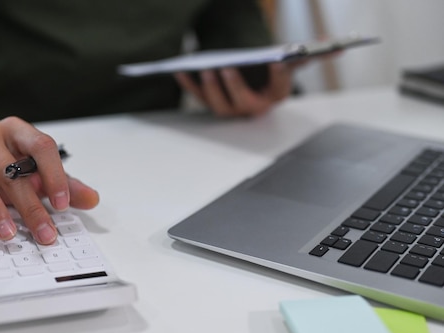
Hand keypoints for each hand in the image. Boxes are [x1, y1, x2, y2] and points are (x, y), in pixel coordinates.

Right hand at [0, 117, 98, 243]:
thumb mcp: (34, 171)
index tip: (62, 204)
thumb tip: (91, 199)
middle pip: (12, 170)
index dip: (54, 175)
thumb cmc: (2, 163)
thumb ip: (63, 184)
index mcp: (18, 130)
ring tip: (8, 234)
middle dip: (30, 206)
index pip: (41, 146)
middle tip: (43, 233)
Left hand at [174, 62, 297, 116]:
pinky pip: (199, 97)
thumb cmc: (270, 73)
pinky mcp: (213, 103)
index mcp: (275, 96)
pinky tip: (180, 71)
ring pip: (220, 106)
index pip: (280, 88)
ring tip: (206, 70)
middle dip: (235, 86)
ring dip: (211, 89)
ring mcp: (232, 108)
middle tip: (227, 68)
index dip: (279, 76)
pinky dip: (189, 86)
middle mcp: (254, 107)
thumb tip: (331, 45)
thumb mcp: (289, 63)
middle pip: (244, 102)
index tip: (277, 61)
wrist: (253, 83)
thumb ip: (307, 55)